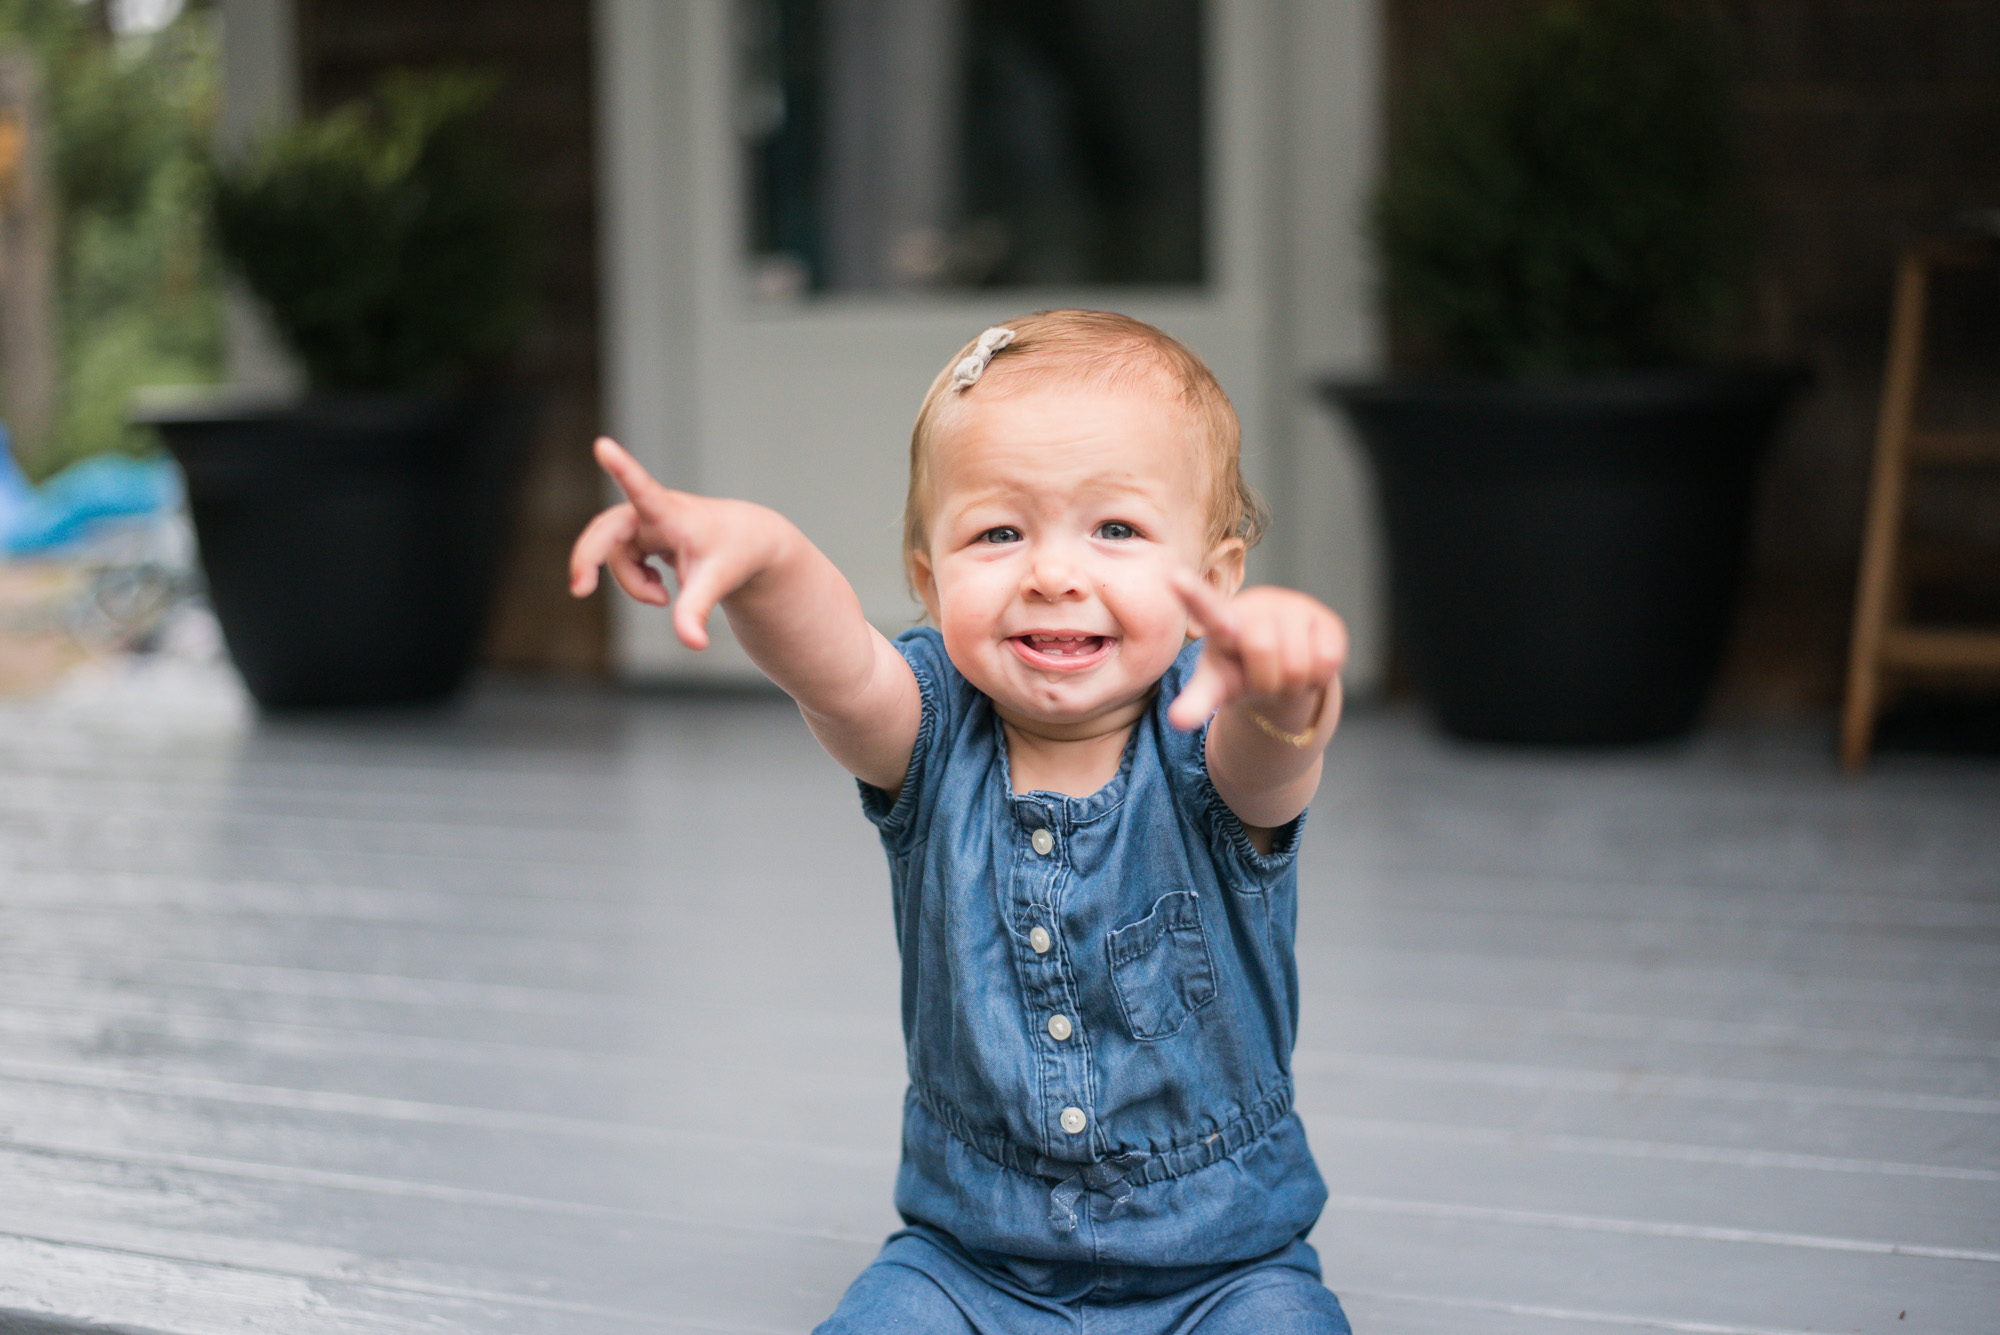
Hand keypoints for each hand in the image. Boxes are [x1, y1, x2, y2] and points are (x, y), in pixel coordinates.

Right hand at [568, 437, 784, 649]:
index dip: (621, 468)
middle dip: (588, 558)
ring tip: (662, 598)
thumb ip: (697, 612)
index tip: (603, 444)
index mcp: (671, 513)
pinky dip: (637, 581)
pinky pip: (623, 562)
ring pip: (617, 557)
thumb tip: (693, 644)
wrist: (746, 541)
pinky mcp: (643, 534)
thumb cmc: (733, 553)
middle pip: (606, 531)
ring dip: (633, 583)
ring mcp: (645, 522)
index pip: (642, 488)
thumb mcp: (717, 583)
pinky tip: (659, 588)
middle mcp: (653, 511)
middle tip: (579, 589)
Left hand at [1166, 574, 1347, 731]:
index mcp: (1223, 620)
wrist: (1282, 666)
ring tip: (1285, 675)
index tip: (1175, 577)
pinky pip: (1328, 660)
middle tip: (1265, 680)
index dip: (1195, 595)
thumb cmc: (1239, 670)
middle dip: (1265, 681)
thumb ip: (1196, 702)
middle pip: (1262, 649)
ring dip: (1292, 685)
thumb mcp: (1215, 686)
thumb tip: (1176, 721)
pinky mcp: (1327, 620)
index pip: (1207, 607)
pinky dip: (1318, 679)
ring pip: (1298, 663)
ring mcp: (1295, 609)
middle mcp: (1259, 606)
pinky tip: (1309, 666)